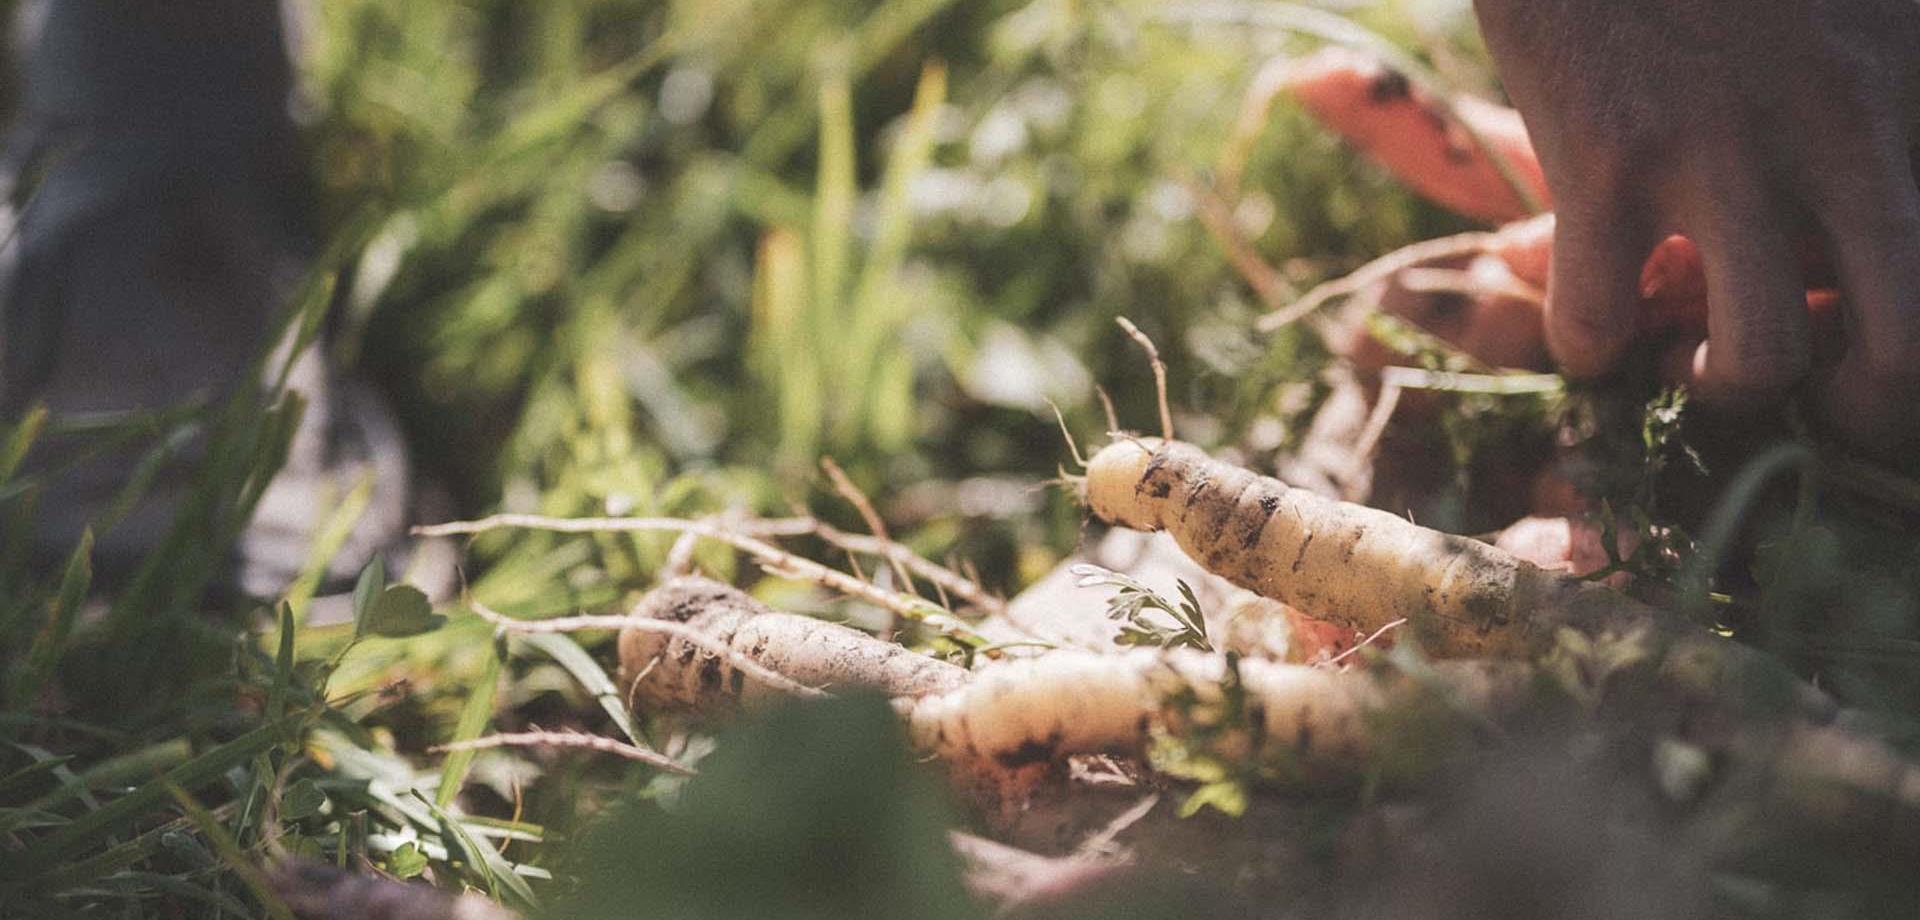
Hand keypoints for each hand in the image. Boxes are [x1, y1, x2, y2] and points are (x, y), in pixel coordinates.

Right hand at [1473, 0, 1919, 447]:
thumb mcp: (1861, 26)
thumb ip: (1873, 126)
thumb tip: (1833, 255)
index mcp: (1912, 100)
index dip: (1906, 356)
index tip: (1861, 340)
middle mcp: (1845, 136)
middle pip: (1898, 356)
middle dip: (1848, 412)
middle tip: (1796, 392)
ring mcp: (1724, 154)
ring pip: (1756, 363)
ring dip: (1710, 385)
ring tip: (1676, 352)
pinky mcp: (1607, 159)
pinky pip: (1598, 327)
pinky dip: (1586, 346)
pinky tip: (1584, 302)